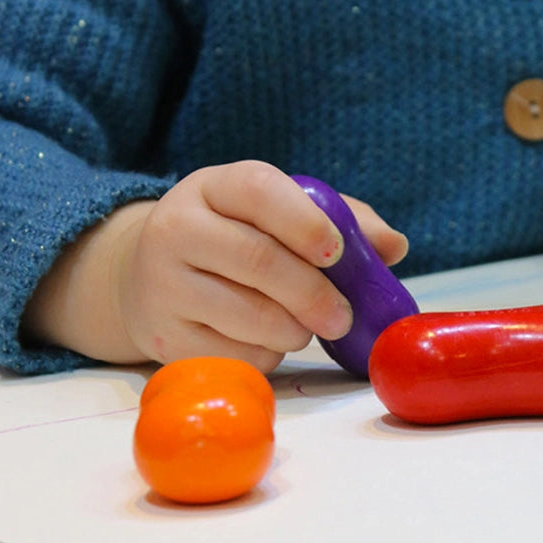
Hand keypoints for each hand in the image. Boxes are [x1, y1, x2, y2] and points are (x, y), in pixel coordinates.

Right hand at [24, 160, 407, 371]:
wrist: (148, 278)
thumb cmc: (233, 241)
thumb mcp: (274, 215)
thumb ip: (338, 221)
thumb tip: (395, 246)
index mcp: (210, 187)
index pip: (258, 191)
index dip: (306, 223)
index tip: (338, 254)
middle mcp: (175, 229)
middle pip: (257, 259)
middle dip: (314, 293)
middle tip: (344, 317)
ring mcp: (162, 286)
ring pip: (249, 316)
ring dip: (295, 330)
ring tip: (304, 328)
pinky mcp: (162, 339)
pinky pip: (234, 355)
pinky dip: (267, 355)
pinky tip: (266, 341)